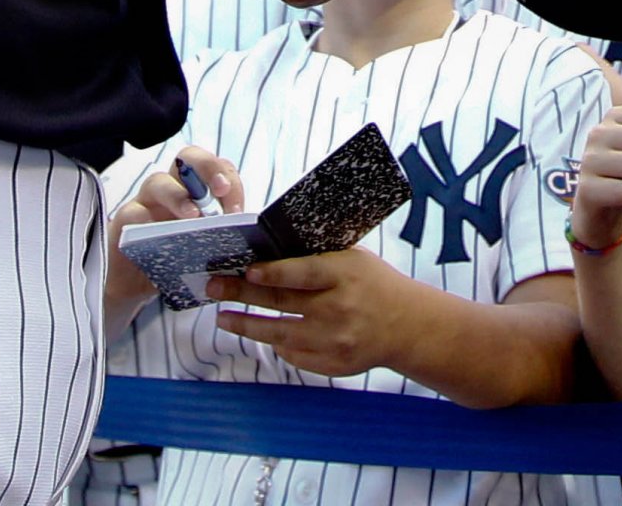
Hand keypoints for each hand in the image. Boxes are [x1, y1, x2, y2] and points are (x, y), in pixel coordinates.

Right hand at [107, 146, 245, 315]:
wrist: (136, 280)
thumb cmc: (175, 254)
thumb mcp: (204, 241)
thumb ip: (223, 230)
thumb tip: (251, 232)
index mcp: (194, 187)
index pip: (215, 167)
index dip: (229, 179)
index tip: (238, 208)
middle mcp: (170, 185)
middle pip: (187, 157)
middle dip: (208, 168)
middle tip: (221, 191)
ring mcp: (145, 200)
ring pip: (158, 181)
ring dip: (179, 196)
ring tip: (194, 217)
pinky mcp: (124, 220)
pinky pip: (133, 212)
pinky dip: (147, 220)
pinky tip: (158, 236)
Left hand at [208, 246, 413, 378]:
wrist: (406, 326)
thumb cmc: (373, 284)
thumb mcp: (353, 260)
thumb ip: (317, 259)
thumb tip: (267, 258)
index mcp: (346, 275)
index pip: (303, 274)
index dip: (273, 274)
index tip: (247, 271)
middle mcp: (339, 309)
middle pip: (282, 303)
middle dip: (242, 294)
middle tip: (215, 287)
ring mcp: (334, 340)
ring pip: (279, 334)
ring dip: (246, 325)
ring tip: (223, 318)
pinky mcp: (332, 364)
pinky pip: (293, 354)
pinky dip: (276, 344)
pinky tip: (263, 334)